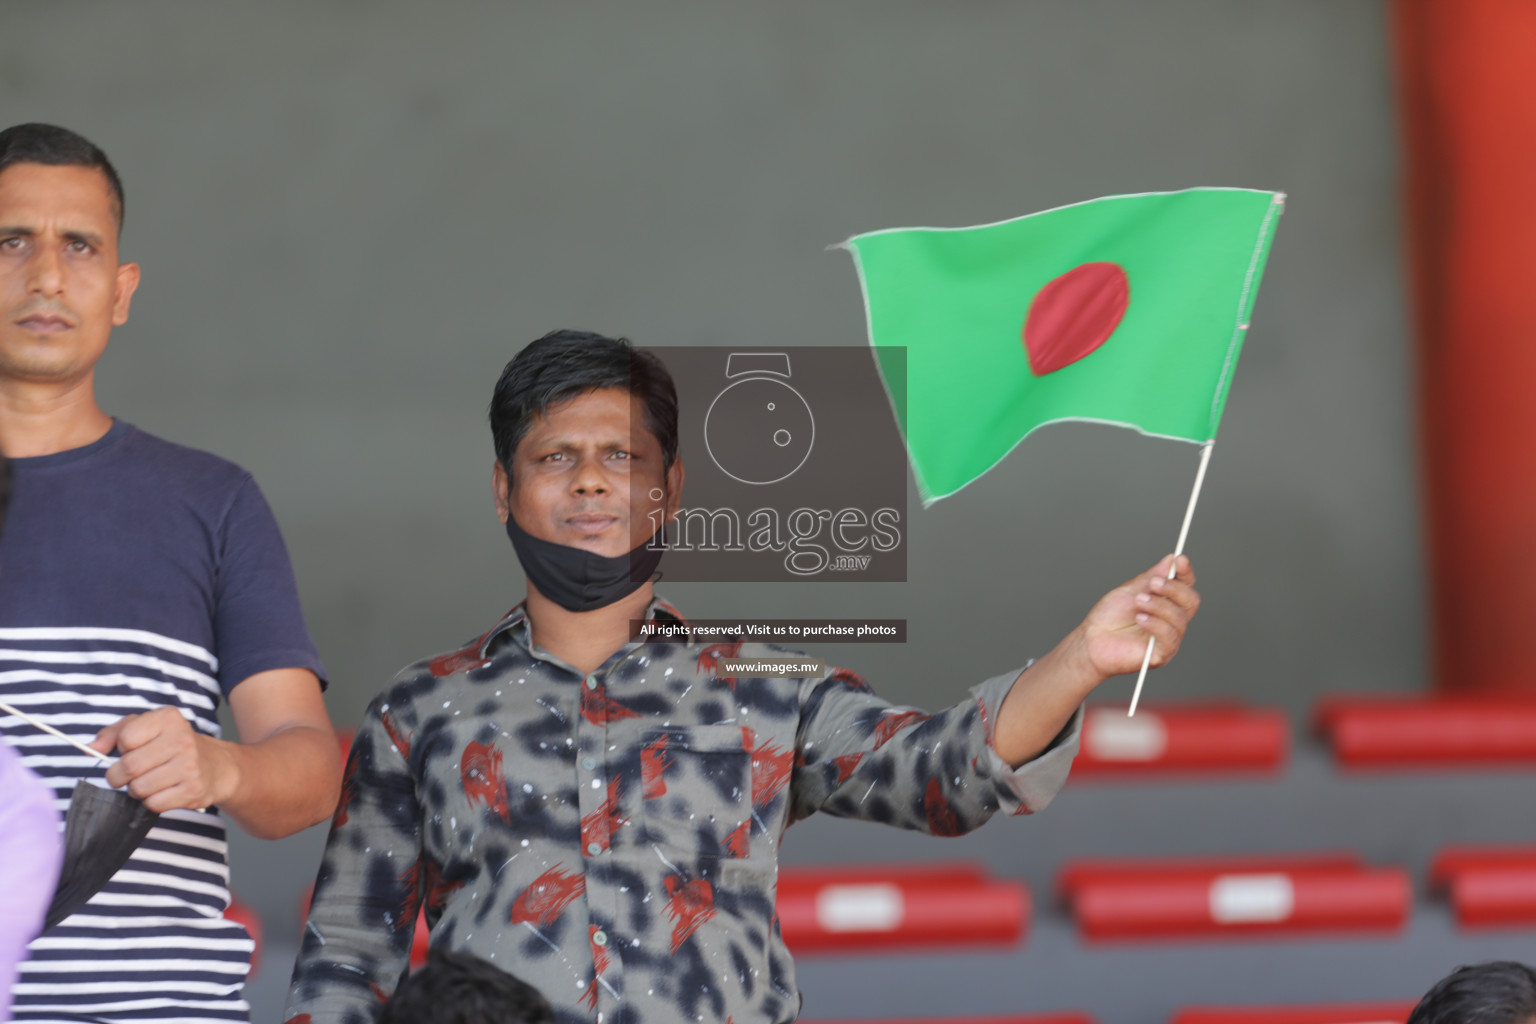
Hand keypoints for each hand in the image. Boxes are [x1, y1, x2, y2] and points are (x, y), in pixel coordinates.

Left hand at [91, 707, 235, 812]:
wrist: (216, 766)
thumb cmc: (172, 745)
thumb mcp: (146, 728)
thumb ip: (114, 733)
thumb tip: (92, 748)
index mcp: (167, 718)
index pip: (125, 738)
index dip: (122, 748)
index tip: (132, 749)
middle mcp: (181, 739)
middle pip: (128, 767)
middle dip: (119, 776)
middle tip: (127, 775)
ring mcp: (189, 765)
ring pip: (138, 788)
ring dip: (136, 790)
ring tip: (149, 781)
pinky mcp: (192, 789)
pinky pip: (153, 804)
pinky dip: (152, 802)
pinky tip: (163, 791)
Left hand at [1074, 554, 1200, 679]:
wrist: (1091, 640)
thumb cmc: (1110, 617)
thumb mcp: (1130, 590)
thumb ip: (1151, 577)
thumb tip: (1171, 560)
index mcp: (1167, 602)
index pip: (1186, 586)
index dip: (1186, 572)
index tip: (1180, 560)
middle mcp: (1172, 620)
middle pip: (1191, 601)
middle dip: (1174, 589)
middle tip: (1153, 583)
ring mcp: (1169, 637)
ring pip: (1179, 619)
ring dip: (1159, 606)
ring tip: (1138, 601)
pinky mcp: (1161, 654)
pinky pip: (1169, 638)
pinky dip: (1156, 624)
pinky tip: (1141, 618)